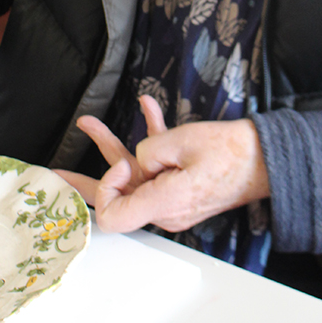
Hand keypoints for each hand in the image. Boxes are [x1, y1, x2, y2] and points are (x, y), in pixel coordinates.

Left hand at [57, 95, 269, 233]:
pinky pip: (157, 165)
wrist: (267, 158)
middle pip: (114, 198)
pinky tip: (147, 107)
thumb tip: (138, 160)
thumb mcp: (182, 144)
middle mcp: (164, 208)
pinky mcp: (181, 185)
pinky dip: (151, 140)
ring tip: (88, 122)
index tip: (125, 163)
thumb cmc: (229, 152)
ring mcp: (172, 199)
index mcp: (163, 204)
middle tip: (54, 174)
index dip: (108, 186)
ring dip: (114, 147)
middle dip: (84, 179)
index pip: (113, 215)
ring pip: (133, 176)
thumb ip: (148, 152)